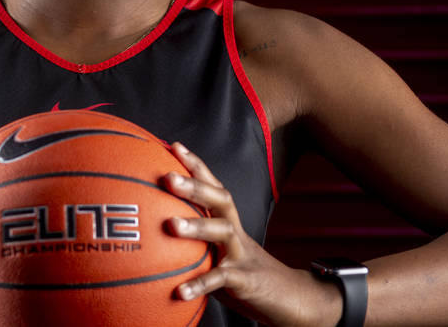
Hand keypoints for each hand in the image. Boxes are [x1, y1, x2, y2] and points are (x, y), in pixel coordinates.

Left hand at [165, 142, 340, 326]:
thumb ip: (195, 244)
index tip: (173, 145)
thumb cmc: (245, 275)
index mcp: (229, 223)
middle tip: (168, 177)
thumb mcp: (220, 254)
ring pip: (223, 233)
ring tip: (170, 224)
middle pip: (220, 200)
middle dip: (195, 185)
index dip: (195, 165)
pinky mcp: (246, 281)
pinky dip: (200, 285)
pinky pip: (222, 280)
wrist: (292, 301)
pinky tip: (179, 292)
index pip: (213, 187)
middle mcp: (236, 233)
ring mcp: (242, 256)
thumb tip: (155, 236)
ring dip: (197, 227)